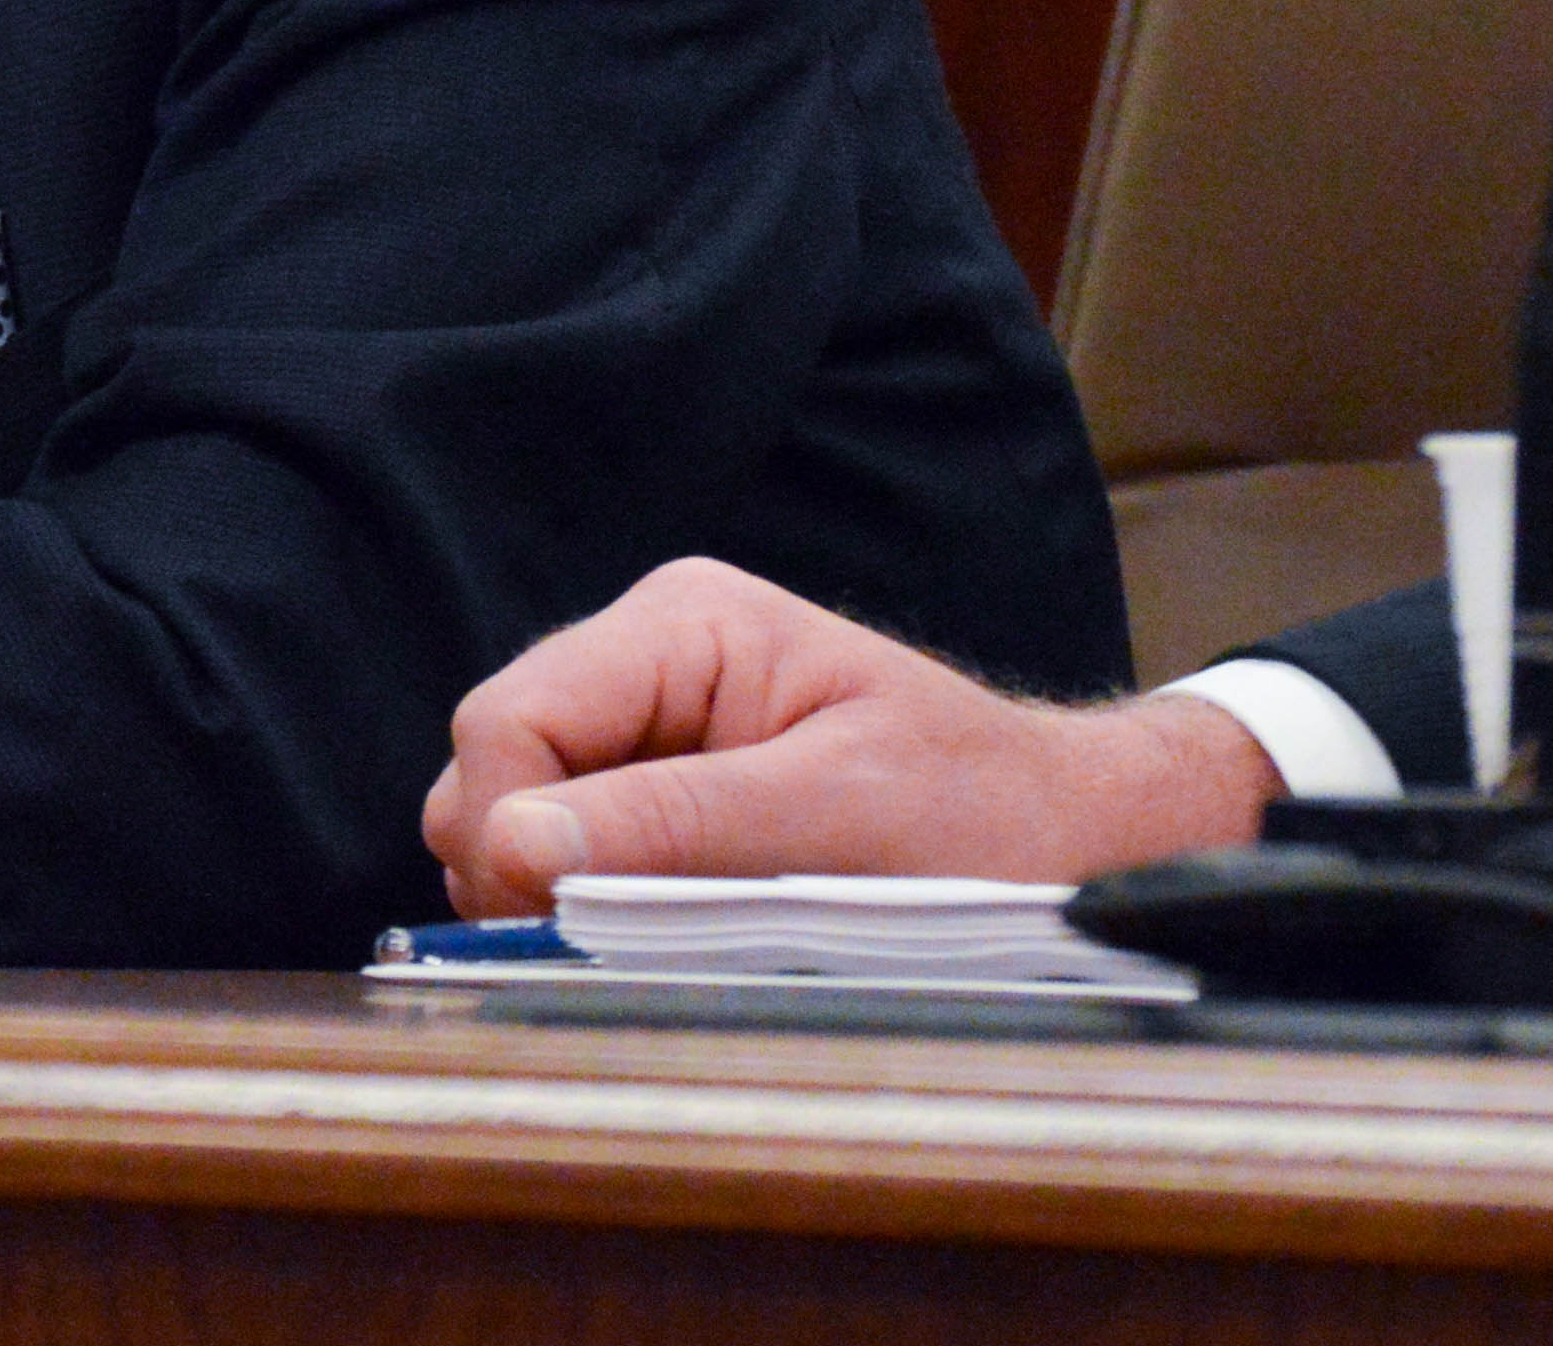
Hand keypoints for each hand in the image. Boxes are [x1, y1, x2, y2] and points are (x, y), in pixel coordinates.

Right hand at [427, 557, 1282, 914]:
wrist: (1077, 839)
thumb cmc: (986, 814)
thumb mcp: (841, 816)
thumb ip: (674, 825)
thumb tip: (511, 848)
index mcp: (680, 623)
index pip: (509, 719)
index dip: (508, 827)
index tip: (550, 927)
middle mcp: (642, 660)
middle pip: (494, 762)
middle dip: (527, 863)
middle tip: (609, 947)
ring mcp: (642, 725)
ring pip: (511, 811)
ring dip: (560, 890)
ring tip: (663, 938)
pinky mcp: (655, 791)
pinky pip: (567, 848)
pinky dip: (593, 904)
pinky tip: (669, 930)